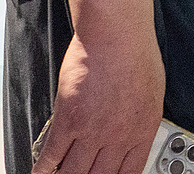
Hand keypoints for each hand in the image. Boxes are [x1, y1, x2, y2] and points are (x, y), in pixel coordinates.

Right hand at [31, 30, 164, 173]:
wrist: (117, 34)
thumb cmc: (137, 53)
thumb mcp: (153, 92)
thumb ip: (142, 118)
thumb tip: (134, 129)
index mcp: (142, 131)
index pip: (129, 173)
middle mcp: (118, 137)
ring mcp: (92, 131)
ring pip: (74, 172)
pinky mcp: (68, 120)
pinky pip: (52, 154)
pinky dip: (43, 168)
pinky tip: (40, 172)